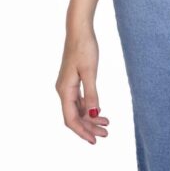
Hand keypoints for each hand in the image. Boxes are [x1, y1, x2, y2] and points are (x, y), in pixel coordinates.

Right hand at [55, 26, 109, 144]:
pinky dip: (88, 107)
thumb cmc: (84, 47)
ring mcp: (67, 85)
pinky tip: (99, 111)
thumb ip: (91, 94)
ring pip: (77, 109)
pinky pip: (79, 100)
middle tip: (106, 134)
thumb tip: (92, 115)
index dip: (82, 132)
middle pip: (74, 116)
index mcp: (65, 90)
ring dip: (90, 118)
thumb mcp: (90, 72)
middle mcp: (63, 90)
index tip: (94, 141)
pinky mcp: (72, 80)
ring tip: (106, 124)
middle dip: (89, 127)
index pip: (71, 119)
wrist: (79, 29)